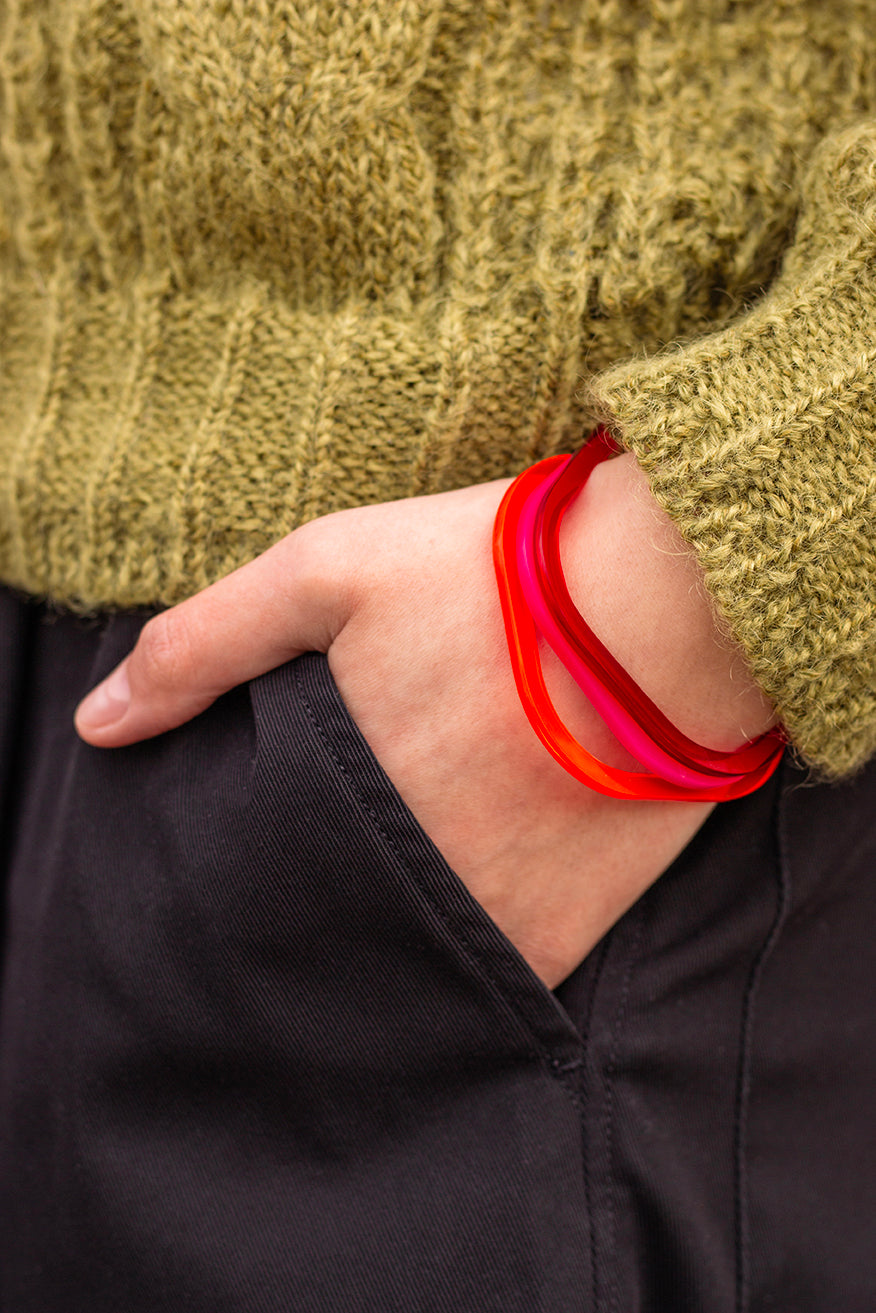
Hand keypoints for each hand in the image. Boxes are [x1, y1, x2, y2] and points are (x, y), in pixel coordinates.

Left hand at [75, 455, 774, 986]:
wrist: (676, 603)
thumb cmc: (498, 573)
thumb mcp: (330, 571)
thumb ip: (202, 647)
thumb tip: (96, 725)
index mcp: (340, 801)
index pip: (250, 875)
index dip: (246, 857)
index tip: (264, 829)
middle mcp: (409, 883)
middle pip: (324, 918)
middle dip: (317, 886)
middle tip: (345, 828)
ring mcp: (492, 922)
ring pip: (401, 949)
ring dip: (391, 911)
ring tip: (412, 843)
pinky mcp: (566, 935)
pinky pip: (488, 963)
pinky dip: (468, 929)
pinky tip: (477, 862)